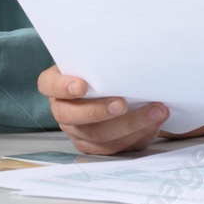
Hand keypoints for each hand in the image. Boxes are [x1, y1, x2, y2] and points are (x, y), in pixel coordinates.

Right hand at [38, 65, 168, 154]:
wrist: (116, 87)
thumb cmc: (104, 68)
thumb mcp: (97, 59)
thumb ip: (103, 61)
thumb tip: (127, 56)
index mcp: (55, 83)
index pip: (48, 85)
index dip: (62, 87)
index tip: (82, 85)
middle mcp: (61, 109)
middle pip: (71, 116)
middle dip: (99, 111)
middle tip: (123, 104)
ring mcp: (76, 131)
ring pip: (97, 135)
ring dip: (130, 124)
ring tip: (155, 111)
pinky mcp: (94, 146)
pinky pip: (113, 147)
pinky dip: (137, 135)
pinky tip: (154, 122)